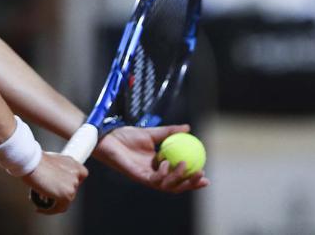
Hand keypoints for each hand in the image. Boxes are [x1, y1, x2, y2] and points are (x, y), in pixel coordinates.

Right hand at [22, 151, 88, 214]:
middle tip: (46, 193)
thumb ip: (57, 169)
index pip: (80, 177)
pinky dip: (50, 210)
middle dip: (59, 193)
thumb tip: (52, 179)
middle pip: (71, 190)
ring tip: (40, 201)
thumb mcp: (50, 160)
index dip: (68, 183)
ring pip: (65, 201)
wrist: (30, 161)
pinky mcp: (67, 195)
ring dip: (54, 202)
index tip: (59, 185)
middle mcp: (75, 174)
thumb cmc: (35, 160)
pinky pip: (60, 208)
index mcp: (73, 164)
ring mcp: (72, 185)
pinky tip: (40, 209)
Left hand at [93, 124, 209, 192]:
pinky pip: (153, 180)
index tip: (206, 173)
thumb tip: (188, 128)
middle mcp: (154, 174)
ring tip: (185, 165)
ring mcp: (146, 177)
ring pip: (166, 185)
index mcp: (159, 166)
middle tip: (202, 176)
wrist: (108, 136)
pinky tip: (166, 163)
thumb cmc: (126, 135)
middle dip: (190, 184)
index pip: (179, 176)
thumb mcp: (152, 133)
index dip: (192, 178)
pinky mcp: (137, 176)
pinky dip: (162, 174)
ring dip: (178, 178)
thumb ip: (169, 132)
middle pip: (176, 186)